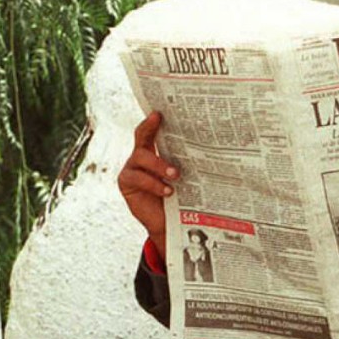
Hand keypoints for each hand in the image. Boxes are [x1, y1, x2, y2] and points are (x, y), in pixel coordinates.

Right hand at [117, 112, 177, 255]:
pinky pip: (137, 177)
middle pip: (141, 138)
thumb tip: (211, 150)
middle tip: (162, 124)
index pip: (151, 132)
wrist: (169, 225)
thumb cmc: (180, 200)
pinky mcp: (127, 183)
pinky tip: (167, 191)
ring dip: (159, 164)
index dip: (152, 121)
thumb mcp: (186, 180)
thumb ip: (188, 165)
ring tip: (176, 175)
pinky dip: (153, 183)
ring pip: (141, 157)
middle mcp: (141, 158)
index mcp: (155, 153)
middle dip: (151, 131)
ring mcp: (132, 169)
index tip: (159, 112)